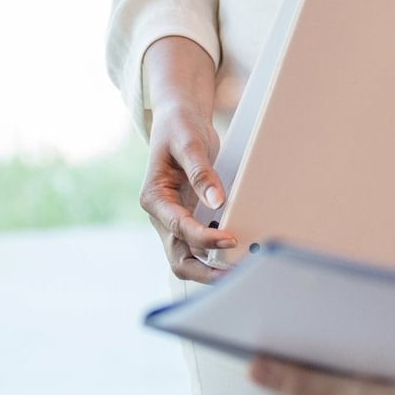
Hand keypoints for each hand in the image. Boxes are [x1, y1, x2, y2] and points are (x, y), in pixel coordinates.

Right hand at [141, 101, 236, 282]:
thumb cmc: (179, 128)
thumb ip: (201, 173)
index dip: (205, 237)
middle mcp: (161, 215)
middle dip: (205, 271)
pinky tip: (236, 255)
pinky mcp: (188, 218)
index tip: (230, 239)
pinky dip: (214, 253)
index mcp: (154, 198)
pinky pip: (198, 244)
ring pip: (187, 257)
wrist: (178, 119)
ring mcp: (174, 220)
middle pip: (179, 257)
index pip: (180, 228)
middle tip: (236, 275)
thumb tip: (217, 201)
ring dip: (211, 268)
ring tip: (240, 271)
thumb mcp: (189, 143)